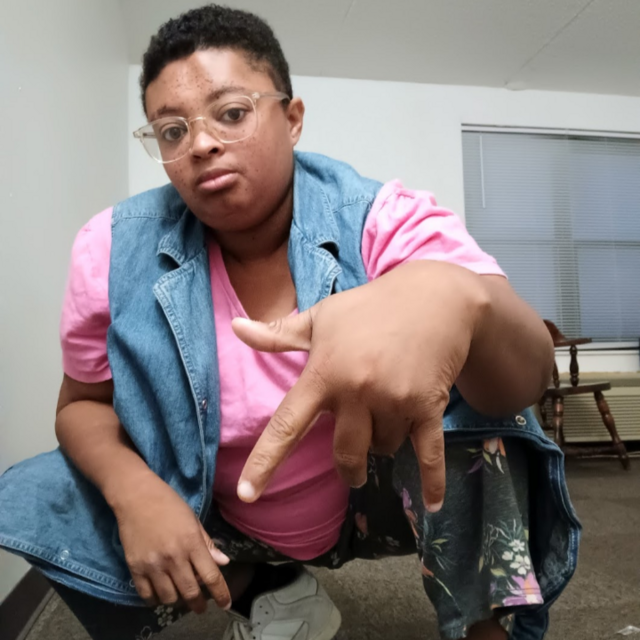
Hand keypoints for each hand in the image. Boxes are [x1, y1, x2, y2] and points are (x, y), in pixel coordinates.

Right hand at [113, 474, 230, 612]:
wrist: (136, 497)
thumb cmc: (169, 504)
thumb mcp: (193, 520)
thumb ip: (207, 543)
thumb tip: (223, 562)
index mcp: (192, 542)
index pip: (211, 576)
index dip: (221, 594)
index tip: (225, 604)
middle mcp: (174, 557)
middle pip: (190, 592)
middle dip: (199, 604)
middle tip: (201, 607)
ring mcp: (153, 565)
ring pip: (170, 598)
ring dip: (178, 600)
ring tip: (180, 594)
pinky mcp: (135, 568)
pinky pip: (147, 595)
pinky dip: (156, 599)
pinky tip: (161, 593)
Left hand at [232, 260, 489, 512]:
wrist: (434, 297)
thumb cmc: (368, 307)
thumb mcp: (321, 316)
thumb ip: (277, 334)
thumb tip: (235, 328)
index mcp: (324, 374)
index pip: (287, 425)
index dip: (265, 461)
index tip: (248, 495)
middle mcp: (356, 392)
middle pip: (345, 454)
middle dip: (350, 467)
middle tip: (353, 465)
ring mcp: (394, 401)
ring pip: (384, 449)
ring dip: (384, 443)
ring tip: (389, 420)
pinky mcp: (429, 407)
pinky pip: (429, 454)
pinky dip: (432, 482)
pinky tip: (432, 506)